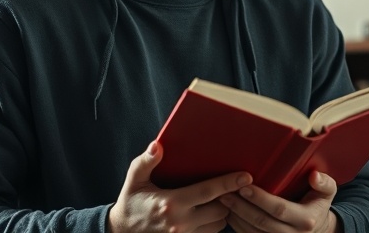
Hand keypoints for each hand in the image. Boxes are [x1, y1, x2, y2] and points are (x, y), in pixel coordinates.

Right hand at [109, 142, 252, 232]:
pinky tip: (212, 211)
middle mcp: (181, 222)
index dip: (229, 183)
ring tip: (223, 198)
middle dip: (230, 198)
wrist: (122, 232)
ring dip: (224, 212)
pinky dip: (215, 223)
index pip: (208, 192)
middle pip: (221, 210)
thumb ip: (145, 162)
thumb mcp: (134, 180)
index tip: (246, 176)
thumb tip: (157, 145)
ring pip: (219, 225)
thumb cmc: (131, 203)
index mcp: (171, 203)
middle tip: (235, 186)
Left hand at [221, 171, 341, 232]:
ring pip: (253, 232)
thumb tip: (314, 176)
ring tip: (223, 200)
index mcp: (306, 219)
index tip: (244, 186)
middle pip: (262, 222)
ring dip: (236, 216)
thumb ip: (324, 183)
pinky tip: (228, 213)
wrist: (318, 230)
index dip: (260, 198)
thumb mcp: (327, 192)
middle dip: (241, 207)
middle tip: (225, 192)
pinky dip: (237, 226)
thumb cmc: (317, 204)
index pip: (279, 209)